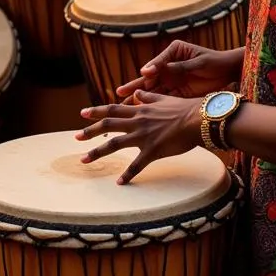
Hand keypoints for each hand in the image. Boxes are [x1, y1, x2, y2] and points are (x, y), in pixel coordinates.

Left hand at [75, 91, 201, 183]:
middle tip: (76, 137)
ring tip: (84, 160)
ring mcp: (143, 136)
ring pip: (114, 144)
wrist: (199, 119)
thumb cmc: (184, 108)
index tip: (82, 113)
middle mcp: (137, 122)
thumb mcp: (162, 98)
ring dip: (97, 152)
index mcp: (139, 110)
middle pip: (108, 125)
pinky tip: (119, 182)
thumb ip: (147, 97)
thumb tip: (137, 93)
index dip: (96, 111)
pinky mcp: (153, 151)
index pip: (112, 109)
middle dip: (90, 131)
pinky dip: (127, 175)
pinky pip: (137, 165)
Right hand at [115, 40, 241, 101]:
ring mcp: (172, 80)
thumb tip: (157, 70)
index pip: (158, 62)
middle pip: (149, 78)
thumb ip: (178, 67)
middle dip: (135, 86)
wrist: (231, 73)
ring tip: (123, 105)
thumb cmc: (216, 62)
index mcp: (173, 52)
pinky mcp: (178, 92)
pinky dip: (152, 105)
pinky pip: (163, 99)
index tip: (144, 74)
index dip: (150, 69)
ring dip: (139, 99)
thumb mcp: (198, 63)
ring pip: (152, 91)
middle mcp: (169, 66)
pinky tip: (141, 112)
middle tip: (119, 94)